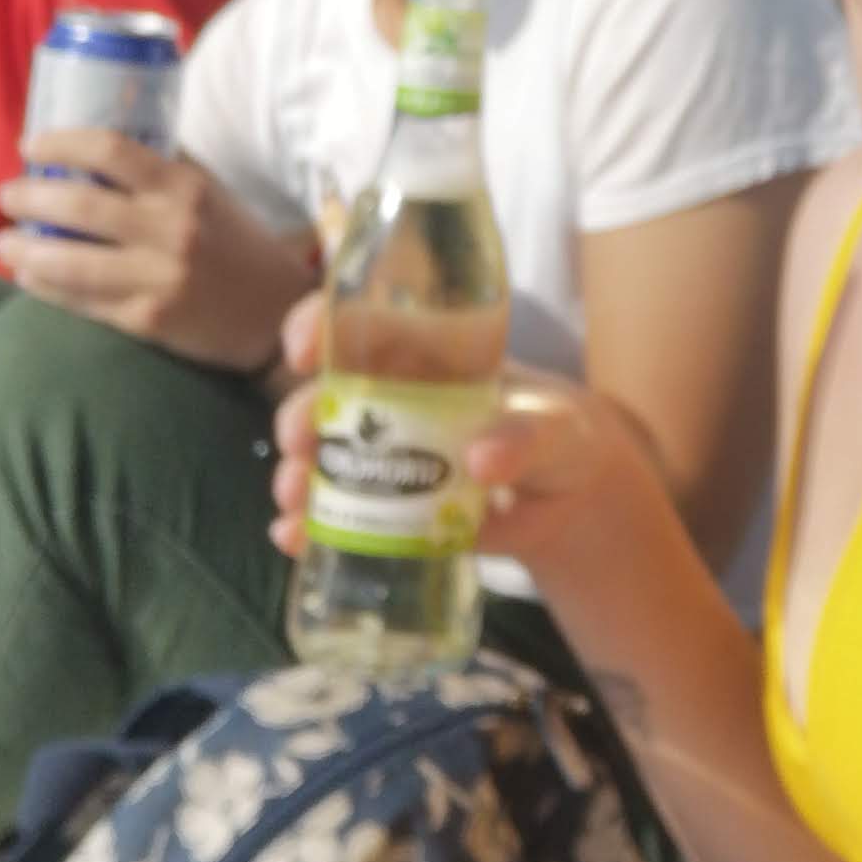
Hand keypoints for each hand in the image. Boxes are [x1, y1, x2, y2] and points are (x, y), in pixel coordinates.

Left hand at [0, 140, 302, 366]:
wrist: (277, 316)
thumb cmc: (237, 246)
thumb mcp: (210, 195)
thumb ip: (161, 170)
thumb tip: (94, 145)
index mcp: (185, 187)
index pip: (109, 149)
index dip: (59, 143)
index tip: (29, 146)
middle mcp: (171, 230)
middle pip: (77, 204)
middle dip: (28, 197)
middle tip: (7, 195)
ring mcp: (159, 279)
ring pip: (69, 262)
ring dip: (24, 249)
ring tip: (3, 241)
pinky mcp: (149, 321)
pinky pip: (82, 303)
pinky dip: (46, 288)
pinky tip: (28, 276)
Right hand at [269, 344, 684, 651]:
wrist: (569, 503)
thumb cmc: (562, 435)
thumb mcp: (557, 428)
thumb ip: (528, 436)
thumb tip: (479, 459)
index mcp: (428, 357)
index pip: (363, 322)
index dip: (321, 323)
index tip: (302, 348)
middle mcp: (393, 403)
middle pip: (329, 397)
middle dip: (301, 415)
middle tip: (300, 441)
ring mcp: (384, 460)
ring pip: (322, 458)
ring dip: (296, 473)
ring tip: (294, 496)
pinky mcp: (387, 512)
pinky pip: (335, 516)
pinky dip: (306, 526)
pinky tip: (292, 538)